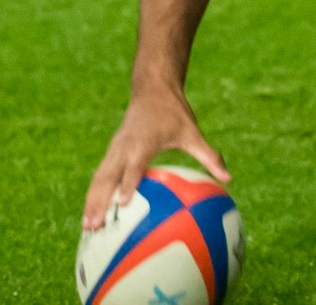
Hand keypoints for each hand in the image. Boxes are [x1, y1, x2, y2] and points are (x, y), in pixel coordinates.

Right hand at [82, 85, 229, 231]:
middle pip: (108, 176)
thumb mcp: (193, 132)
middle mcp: (125, 146)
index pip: (134, 166)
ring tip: (87, 227)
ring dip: (92, 201)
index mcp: (144, 141)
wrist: (152, 88)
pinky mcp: (112, 151)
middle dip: (100, 201)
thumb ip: (209, 156)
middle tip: (95, 226)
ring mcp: (116, 148)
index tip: (123, 205)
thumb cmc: (174, 112)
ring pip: (100, 177)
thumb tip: (229, 178)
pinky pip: (101, 174)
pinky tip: (91, 213)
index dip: (128, 184)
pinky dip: (94, 193)